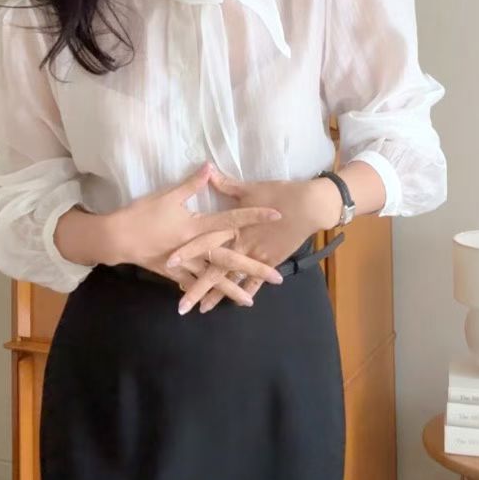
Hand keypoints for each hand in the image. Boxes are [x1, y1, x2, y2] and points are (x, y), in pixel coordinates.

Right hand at [103, 162, 285, 305]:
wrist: (117, 238)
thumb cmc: (143, 214)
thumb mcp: (168, 195)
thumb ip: (192, 183)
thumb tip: (210, 166)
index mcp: (198, 227)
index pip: (233, 220)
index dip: (255, 216)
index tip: (276, 215)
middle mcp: (197, 248)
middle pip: (231, 260)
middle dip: (254, 268)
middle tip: (277, 277)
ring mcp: (186, 264)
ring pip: (213, 279)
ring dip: (231, 289)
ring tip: (250, 301)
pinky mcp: (173, 272)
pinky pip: (191, 284)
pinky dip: (201, 291)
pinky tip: (212, 301)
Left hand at [167, 166, 341, 312]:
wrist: (310, 205)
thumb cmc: (278, 193)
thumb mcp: (249, 188)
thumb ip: (225, 184)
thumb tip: (207, 169)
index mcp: (232, 226)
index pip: (203, 241)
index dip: (186, 252)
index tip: (168, 263)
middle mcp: (241, 245)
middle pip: (214, 270)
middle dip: (197, 288)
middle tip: (182, 306)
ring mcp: (256, 255)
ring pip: (232, 280)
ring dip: (217, 295)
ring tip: (201, 310)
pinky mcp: (270, 260)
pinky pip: (254, 281)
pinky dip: (244, 291)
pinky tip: (234, 304)